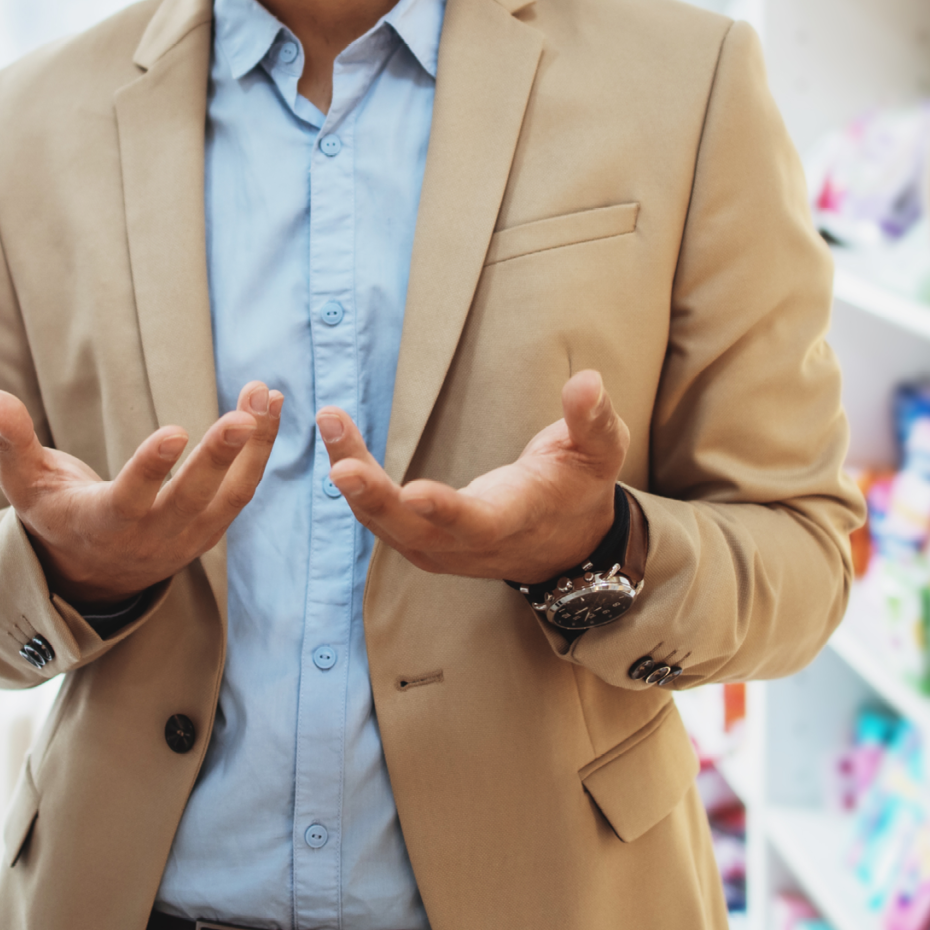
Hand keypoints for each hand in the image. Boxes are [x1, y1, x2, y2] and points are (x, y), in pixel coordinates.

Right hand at [0, 381, 284, 605]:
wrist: (89, 576)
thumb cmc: (52, 515)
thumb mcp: (23, 481)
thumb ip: (10, 439)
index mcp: (103, 524)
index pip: (130, 498)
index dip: (152, 468)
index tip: (175, 432)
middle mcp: (150, 537)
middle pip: (191, 500)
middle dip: (219, 458)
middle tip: (244, 415)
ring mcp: (186, 538)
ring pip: (230, 496)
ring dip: (255, 448)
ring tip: (266, 396)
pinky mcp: (209, 530)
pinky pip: (242, 491)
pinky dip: (260, 453)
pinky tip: (268, 408)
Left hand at [320, 369, 629, 585]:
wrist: (564, 543)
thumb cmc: (580, 487)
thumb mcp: (600, 452)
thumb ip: (591, 420)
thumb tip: (588, 381)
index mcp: (516, 520)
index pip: (479, 522)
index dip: (447, 511)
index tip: (415, 492)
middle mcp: (471, 543)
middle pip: (416, 531)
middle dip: (376, 500)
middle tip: (341, 466)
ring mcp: (439, 547)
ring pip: (385, 522)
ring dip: (353, 479)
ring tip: (330, 422)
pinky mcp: (418, 539)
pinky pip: (377, 512)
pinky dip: (352, 477)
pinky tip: (333, 433)